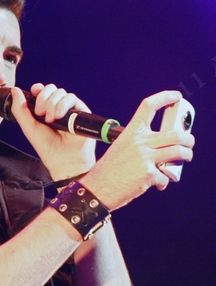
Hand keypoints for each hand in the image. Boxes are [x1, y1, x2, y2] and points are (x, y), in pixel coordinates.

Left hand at [11, 83, 95, 179]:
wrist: (63, 159)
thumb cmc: (47, 147)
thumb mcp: (29, 127)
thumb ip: (20, 109)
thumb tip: (14, 90)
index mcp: (45, 111)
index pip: (43, 92)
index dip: (39, 89)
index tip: (34, 91)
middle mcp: (57, 108)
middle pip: (51, 90)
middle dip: (43, 98)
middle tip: (40, 113)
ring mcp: (69, 110)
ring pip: (61, 93)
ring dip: (52, 104)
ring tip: (50, 120)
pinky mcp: (80, 111)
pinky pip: (72, 98)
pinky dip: (63, 105)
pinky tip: (58, 116)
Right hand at [81, 90, 194, 210]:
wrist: (97, 188)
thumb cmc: (108, 170)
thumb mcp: (120, 147)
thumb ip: (139, 143)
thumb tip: (160, 147)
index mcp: (131, 132)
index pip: (149, 106)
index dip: (165, 97)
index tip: (176, 96)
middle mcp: (139, 142)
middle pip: (174, 133)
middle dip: (188, 139)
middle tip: (189, 142)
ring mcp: (145, 158)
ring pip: (178, 152)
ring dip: (186, 155)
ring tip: (186, 158)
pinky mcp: (148, 174)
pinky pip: (166, 176)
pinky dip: (164, 181)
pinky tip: (159, 184)